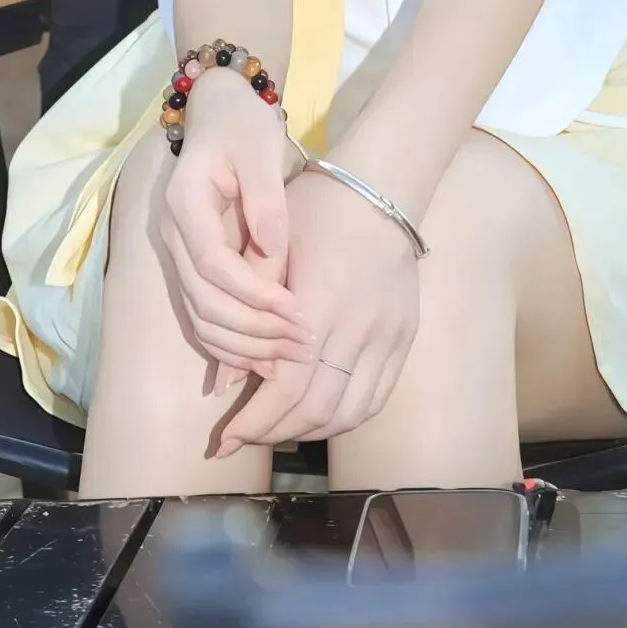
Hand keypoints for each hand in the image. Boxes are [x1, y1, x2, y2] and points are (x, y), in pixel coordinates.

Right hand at [160, 68, 313, 386]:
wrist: (220, 114)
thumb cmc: (242, 125)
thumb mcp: (259, 147)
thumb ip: (265, 198)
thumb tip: (271, 247)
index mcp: (185, 203)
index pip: (213, 265)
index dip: (254, 295)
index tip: (296, 312)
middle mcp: (172, 235)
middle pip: (204, 302)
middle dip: (255, 331)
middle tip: (303, 344)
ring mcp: (177, 253)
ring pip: (201, 318)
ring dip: (244, 346)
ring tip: (290, 356)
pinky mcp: (191, 266)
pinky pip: (204, 316)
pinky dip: (232, 343)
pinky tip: (266, 356)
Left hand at [215, 164, 419, 456]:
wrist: (379, 189)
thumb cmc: (316, 210)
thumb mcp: (273, 252)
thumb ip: (247, 317)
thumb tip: (222, 385)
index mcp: (319, 306)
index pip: (286, 387)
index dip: (253, 422)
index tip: (224, 439)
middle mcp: (358, 329)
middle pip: (315, 408)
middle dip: (273, 433)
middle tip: (243, 439)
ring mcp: (387, 337)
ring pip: (348, 413)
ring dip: (308, 431)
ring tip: (276, 431)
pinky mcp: (404, 338)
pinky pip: (375, 398)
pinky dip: (344, 418)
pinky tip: (317, 418)